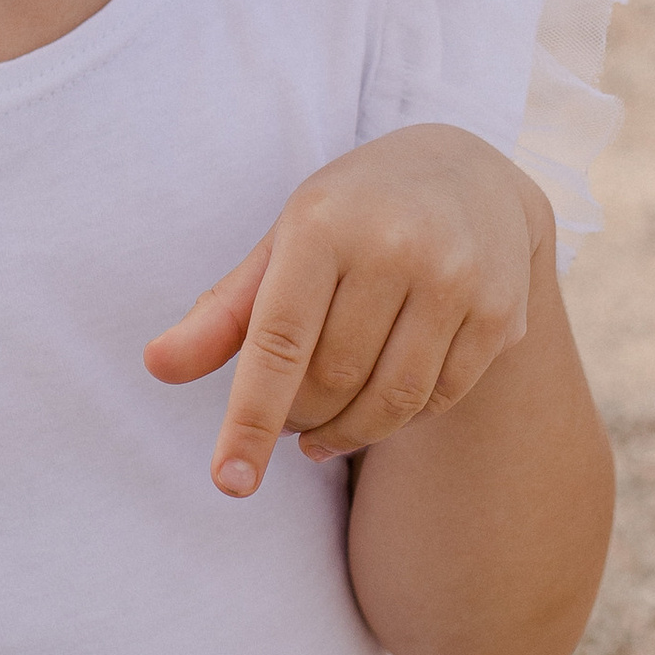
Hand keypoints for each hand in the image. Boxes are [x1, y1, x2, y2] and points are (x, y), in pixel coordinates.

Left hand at [143, 125, 546, 498]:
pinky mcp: (499, 312)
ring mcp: (455, 279)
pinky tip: (381, 403)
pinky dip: (400, 418)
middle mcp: (395, 246)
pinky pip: (438, 399)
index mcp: (322, 224)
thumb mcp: (283, 244)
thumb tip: (155, 367)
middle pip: (332, 381)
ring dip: (347, 433)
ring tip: (323, 432)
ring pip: (390, 401)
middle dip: (298, 418)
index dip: (250, 419)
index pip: (278, 342)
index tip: (230, 482)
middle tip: (288, 420)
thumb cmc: (353, 214)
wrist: (468, 172)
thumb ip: (223, 313)